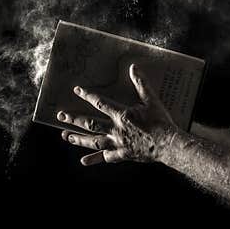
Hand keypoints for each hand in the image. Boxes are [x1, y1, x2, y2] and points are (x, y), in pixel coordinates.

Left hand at [59, 64, 176, 165]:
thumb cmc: (161, 122)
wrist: (168, 145)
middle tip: (61, 116)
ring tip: (65, 136)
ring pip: (93, 141)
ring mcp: (117, 143)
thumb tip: (134, 67)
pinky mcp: (122, 154)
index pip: (100, 103)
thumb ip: (141, 84)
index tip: (77, 90)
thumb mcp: (152, 100)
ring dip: (78, 138)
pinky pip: (106, 157)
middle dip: (74, 119)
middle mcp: (116, 129)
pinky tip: (83, 161)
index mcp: (122, 115)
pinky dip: (94, 159)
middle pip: (90, 123)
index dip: (87, 95)